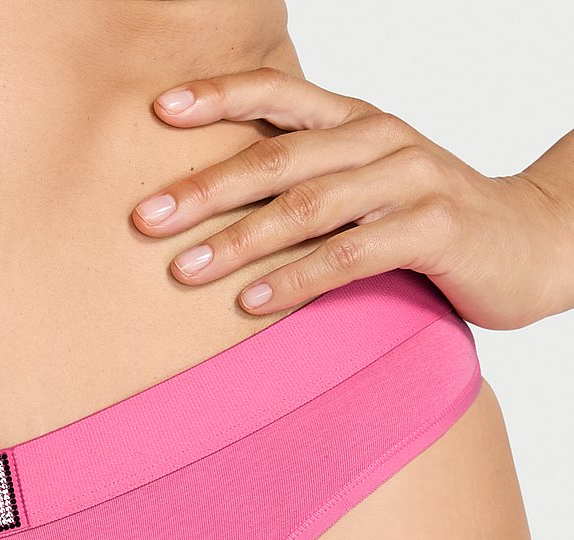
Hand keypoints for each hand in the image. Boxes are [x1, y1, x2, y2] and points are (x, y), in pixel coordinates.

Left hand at [131, 66, 573, 328]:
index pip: (279, 96)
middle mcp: (380, 140)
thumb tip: (221, 206)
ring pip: (308, 205)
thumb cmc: (432, 222)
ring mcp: (410, 180)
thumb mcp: (369, 188)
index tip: (159, 112)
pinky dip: (296, 280)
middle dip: (205, 187)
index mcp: (357, 122)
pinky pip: (351, 254)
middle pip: (278, 156)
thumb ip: (311, 185)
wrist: (534, 242)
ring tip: (185, 270)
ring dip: (240, 240)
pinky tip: (251, 302)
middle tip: (146, 218)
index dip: (219, 97)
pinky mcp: (433, 229)